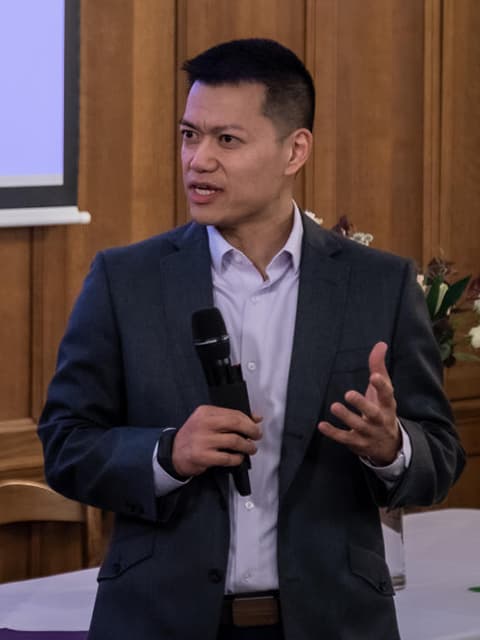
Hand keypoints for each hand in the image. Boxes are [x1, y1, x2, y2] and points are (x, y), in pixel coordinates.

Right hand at [172, 405, 261, 476]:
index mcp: (205, 412)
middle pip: (236, 423)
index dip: (249, 420)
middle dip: (251, 430)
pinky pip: (228, 457)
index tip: (255, 425)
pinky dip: (237, 458)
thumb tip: (256, 418)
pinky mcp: (203, 456)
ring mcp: (203, 440)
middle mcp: (203, 424)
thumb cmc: (194, 436)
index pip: (233, 413)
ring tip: (250, 448)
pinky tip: (238, 457)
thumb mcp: (208, 422)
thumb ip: (231, 418)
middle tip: (256, 436)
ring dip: (247, 446)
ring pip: (234, 441)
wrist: (174, 453)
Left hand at [318, 342, 400, 464]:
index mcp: (387, 405)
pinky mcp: (357, 443)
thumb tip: (380, 344)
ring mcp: (368, 432)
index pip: (387, 395)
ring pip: (357, 425)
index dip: (381, 386)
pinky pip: (344, 438)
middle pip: (372, 413)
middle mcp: (379, 420)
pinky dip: (333, 433)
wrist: (389, 446)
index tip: (374, 376)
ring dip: (346, 416)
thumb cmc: (383, 410)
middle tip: (349, 394)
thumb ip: (379, 367)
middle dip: (361, 404)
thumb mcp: (383, 390)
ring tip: (334, 406)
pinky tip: (321, 425)